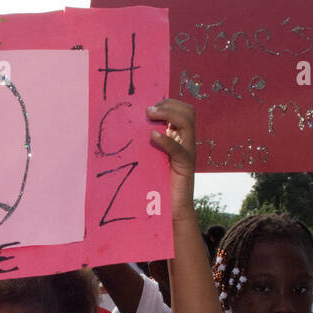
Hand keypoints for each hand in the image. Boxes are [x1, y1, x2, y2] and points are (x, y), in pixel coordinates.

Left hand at [147, 99, 195, 221]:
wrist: (170, 210)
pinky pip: (179, 148)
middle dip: (168, 105)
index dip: (167, 103)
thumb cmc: (156, 185)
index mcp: (179, 138)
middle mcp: (186, 142)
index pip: (181, 110)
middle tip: (148, 110)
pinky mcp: (185, 166)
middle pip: (188, 111)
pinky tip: (153, 136)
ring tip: (150, 116)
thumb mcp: (149, 158)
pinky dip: (166, 140)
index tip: (148, 106)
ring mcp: (188, 153)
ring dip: (168, 114)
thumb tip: (125, 128)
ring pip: (187, 122)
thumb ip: (145, 144)